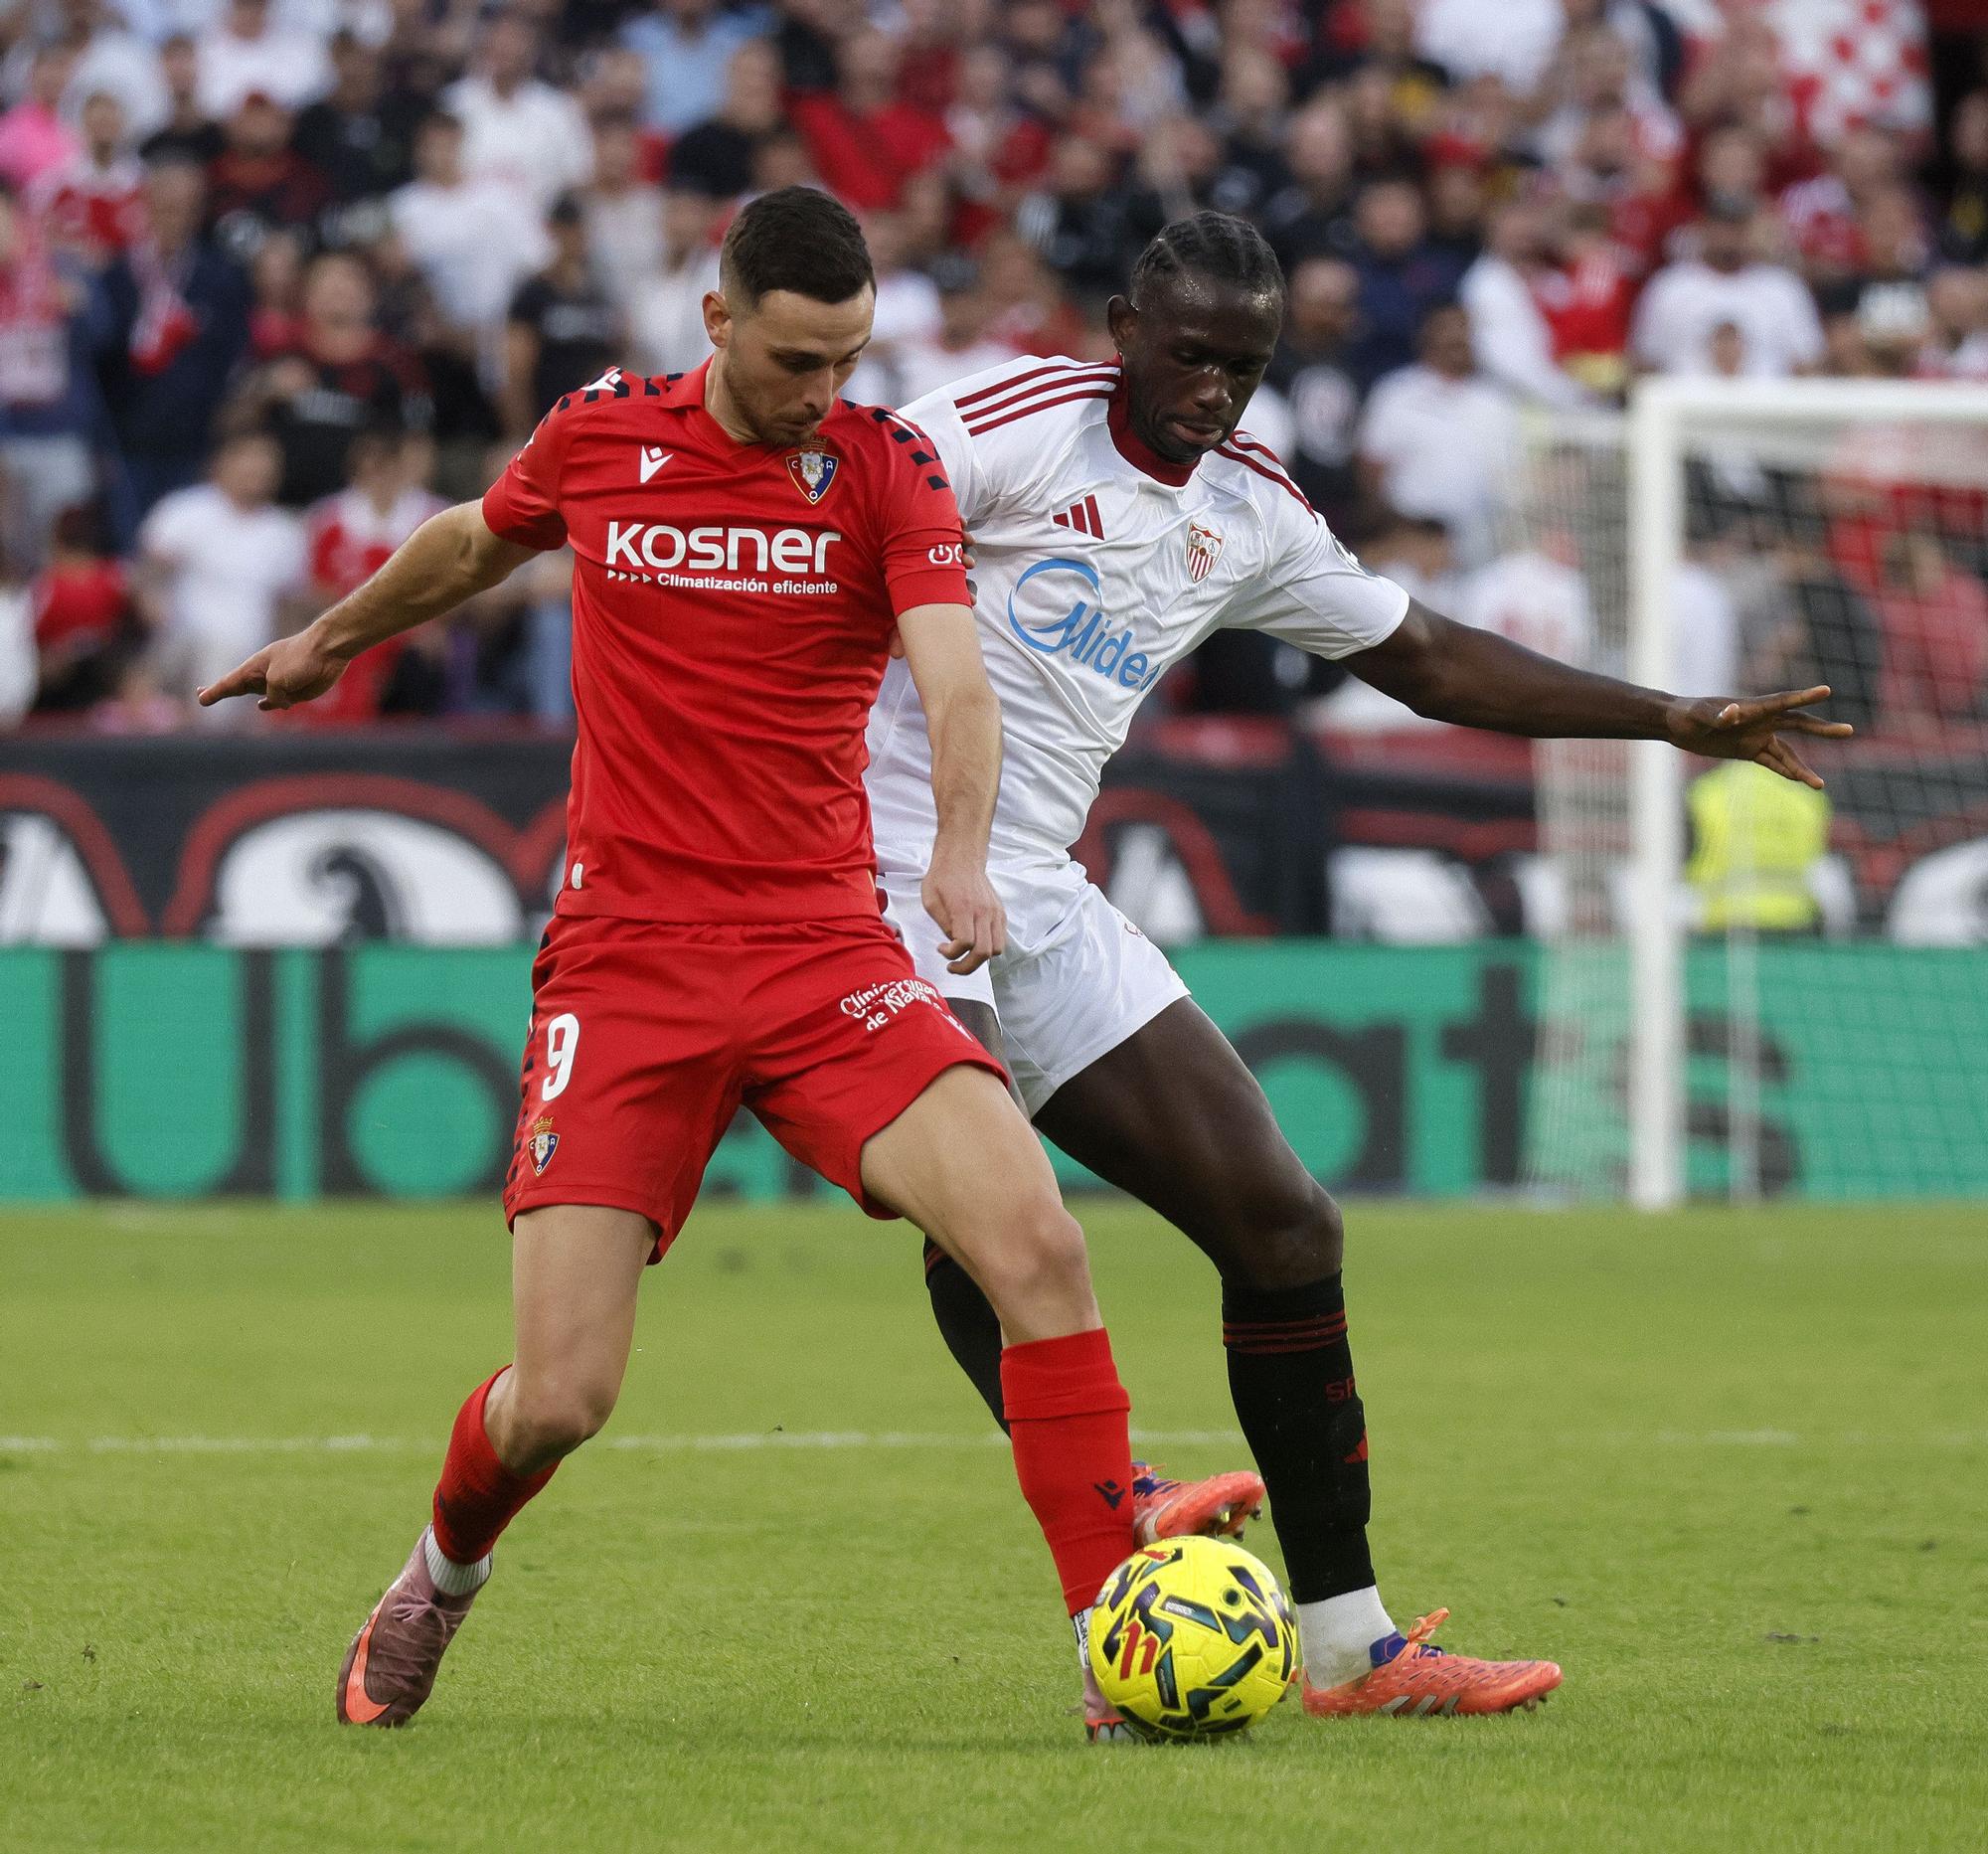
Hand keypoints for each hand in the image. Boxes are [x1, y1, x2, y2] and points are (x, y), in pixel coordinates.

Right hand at [197, 622, 349, 710]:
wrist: (328, 650)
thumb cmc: (299, 659)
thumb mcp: (278, 680)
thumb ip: (273, 695)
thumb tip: (279, 704)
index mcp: (255, 667)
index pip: (229, 683)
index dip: (214, 692)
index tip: (200, 698)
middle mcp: (264, 675)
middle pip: (239, 687)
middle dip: (221, 691)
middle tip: (202, 696)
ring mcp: (280, 682)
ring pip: (260, 693)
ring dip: (245, 693)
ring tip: (227, 693)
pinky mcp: (297, 690)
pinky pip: (279, 700)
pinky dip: (270, 703)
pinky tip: (261, 706)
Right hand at [890, 530, 975, 658]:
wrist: (876, 535)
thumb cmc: (887, 574)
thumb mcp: (894, 604)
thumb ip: (898, 629)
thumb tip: (896, 655)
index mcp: (933, 581)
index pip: (954, 591)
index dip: (965, 595)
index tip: (972, 601)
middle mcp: (937, 562)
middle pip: (958, 565)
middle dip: (966, 565)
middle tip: (967, 565)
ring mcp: (937, 543)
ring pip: (957, 543)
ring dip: (963, 543)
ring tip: (963, 541)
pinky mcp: (935, 525)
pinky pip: (951, 523)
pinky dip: (957, 522)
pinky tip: (958, 522)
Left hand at [922, 848, 1004, 974]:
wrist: (962, 858)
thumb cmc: (942, 878)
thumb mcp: (930, 901)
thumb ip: (942, 925)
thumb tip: (953, 943)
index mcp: (963, 907)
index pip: (965, 942)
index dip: (951, 954)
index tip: (941, 949)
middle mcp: (984, 911)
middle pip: (983, 952)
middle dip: (966, 967)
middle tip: (953, 966)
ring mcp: (995, 912)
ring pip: (996, 949)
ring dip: (980, 959)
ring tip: (965, 956)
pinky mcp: (1000, 913)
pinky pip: (1001, 939)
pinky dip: (989, 948)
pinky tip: (975, 943)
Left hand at [1665, 684, 1853, 788]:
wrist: (1677, 725)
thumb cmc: (1688, 714)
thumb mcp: (1700, 716)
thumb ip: (1718, 715)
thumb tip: (1733, 713)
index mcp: (1753, 707)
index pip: (1784, 701)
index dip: (1804, 697)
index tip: (1826, 691)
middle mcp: (1761, 721)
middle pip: (1798, 725)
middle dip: (1822, 729)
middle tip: (1848, 731)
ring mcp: (1757, 736)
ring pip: (1787, 752)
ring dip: (1802, 769)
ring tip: (1819, 786)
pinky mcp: (1749, 750)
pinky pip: (1772, 762)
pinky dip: (1785, 772)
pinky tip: (1801, 782)